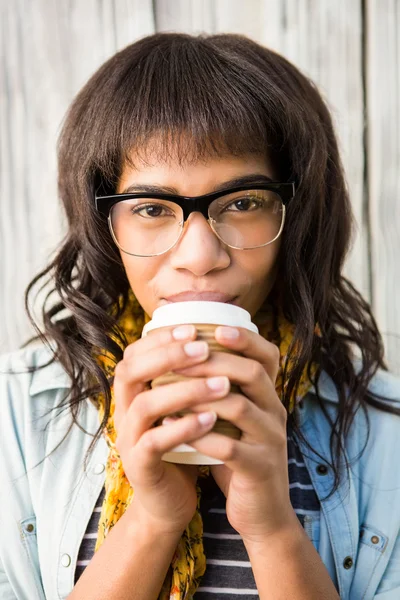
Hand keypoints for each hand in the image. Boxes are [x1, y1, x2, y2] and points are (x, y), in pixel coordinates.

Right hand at [113, 324, 230, 534]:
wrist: (167, 501)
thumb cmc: (178, 446)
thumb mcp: (177, 408)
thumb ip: (183, 379)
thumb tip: (211, 337)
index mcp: (132, 394)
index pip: (134, 354)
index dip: (160, 338)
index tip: (192, 328)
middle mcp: (123, 412)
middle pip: (130, 372)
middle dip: (168, 356)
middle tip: (203, 347)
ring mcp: (128, 440)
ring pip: (145, 406)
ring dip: (184, 391)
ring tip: (221, 384)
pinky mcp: (140, 466)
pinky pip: (155, 443)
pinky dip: (182, 428)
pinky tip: (211, 419)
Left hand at [172, 325, 297, 542]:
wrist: (262, 510)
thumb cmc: (239, 456)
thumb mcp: (236, 419)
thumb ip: (223, 390)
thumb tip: (186, 354)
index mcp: (269, 397)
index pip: (268, 355)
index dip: (245, 338)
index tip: (216, 327)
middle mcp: (275, 413)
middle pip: (252, 373)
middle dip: (214, 360)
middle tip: (181, 355)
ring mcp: (270, 441)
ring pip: (240, 407)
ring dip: (202, 395)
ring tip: (170, 389)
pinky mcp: (260, 469)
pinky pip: (230, 448)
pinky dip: (201, 436)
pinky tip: (173, 430)